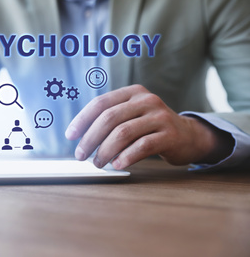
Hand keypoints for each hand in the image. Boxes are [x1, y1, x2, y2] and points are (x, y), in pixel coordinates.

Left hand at [65, 85, 232, 168]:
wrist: (188, 135)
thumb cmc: (151, 127)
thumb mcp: (132, 114)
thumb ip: (111, 119)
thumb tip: (79, 136)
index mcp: (133, 92)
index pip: (101, 103)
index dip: (82, 120)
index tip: (70, 136)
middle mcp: (146, 100)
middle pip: (109, 118)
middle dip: (90, 138)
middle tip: (81, 155)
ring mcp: (160, 116)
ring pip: (123, 132)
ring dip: (105, 150)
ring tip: (97, 163)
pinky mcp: (170, 135)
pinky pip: (142, 146)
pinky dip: (126, 157)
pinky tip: (117, 165)